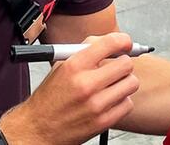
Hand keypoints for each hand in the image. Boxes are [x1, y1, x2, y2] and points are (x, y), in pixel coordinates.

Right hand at [0, 32, 138, 143]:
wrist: (38, 128)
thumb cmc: (50, 97)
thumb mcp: (62, 65)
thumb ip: (87, 50)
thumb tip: (112, 42)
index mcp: (74, 66)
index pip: (110, 43)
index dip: (123, 41)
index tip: (125, 44)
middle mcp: (85, 84)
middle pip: (126, 64)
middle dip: (123, 63)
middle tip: (117, 67)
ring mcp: (95, 104)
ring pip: (131, 83)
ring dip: (124, 82)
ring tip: (113, 85)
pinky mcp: (102, 122)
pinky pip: (127, 104)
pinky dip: (121, 101)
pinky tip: (109, 100)